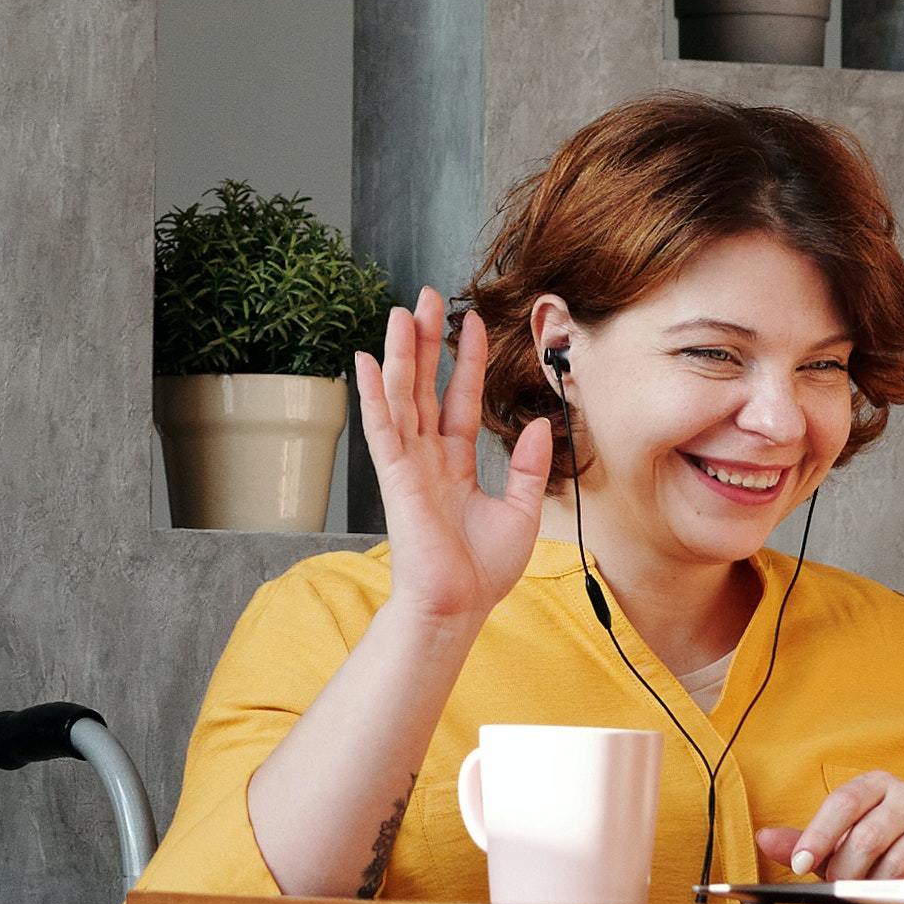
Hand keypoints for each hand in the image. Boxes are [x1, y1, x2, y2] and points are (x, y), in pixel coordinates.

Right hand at [354, 293, 555, 645]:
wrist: (457, 607)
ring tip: (401, 311)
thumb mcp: (521, 512)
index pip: (460, 400)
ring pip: (402, 396)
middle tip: (426, 296)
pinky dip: (372, 394)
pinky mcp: (396, 477)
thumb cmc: (481, 572)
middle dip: (426, 341)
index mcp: (454, 465)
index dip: (465, 362)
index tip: (471, 323)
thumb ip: (528, 467)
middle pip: (424, 386)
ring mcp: (408, 465)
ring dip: (401, 353)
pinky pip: (382, 427)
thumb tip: (539, 423)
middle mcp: (427, 458)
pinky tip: (364, 361)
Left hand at [763, 774, 903, 883]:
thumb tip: (764, 839)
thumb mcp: (838, 839)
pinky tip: (888, 891)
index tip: (799, 863)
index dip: (818, 835)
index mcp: (874, 784)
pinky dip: (895, 891)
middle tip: (836, 884)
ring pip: (892, 863)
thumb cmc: (879, 842)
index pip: (842, 803)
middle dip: (844, 870)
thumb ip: (804, 841)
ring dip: (870, 885)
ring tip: (863, 887)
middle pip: (866, 837)